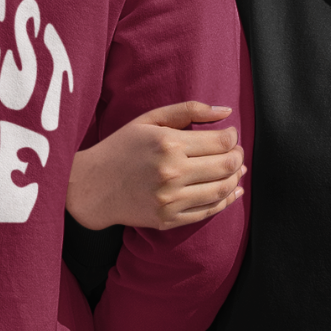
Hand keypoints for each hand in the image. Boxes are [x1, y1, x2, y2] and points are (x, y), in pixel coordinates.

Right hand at [66, 103, 244, 233]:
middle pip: (226, 165)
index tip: (229, 134)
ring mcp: (171, 200)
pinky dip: (226, 201)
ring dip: (235, 178)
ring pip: (222, 190)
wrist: (93, 186)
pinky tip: (231, 191)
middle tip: (235, 151)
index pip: (221, 142)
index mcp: (168, 144)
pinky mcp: (169, 220)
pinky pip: (209, 211)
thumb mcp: (150, 120)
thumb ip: (189, 111)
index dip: (233, 137)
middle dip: (237, 156)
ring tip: (235, 169)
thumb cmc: (122, 147)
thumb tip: (226, 112)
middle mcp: (172, 173)